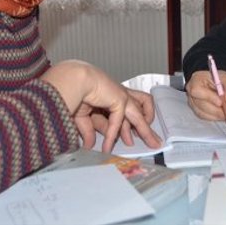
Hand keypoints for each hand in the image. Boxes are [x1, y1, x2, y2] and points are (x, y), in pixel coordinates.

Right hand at [40, 60, 161, 152]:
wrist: (73, 79)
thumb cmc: (74, 91)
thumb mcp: (82, 116)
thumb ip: (88, 130)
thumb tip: (89, 145)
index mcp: (111, 95)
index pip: (124, 113)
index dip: (126, 128)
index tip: (128, 140)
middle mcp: (120, 95)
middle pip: (139, 112)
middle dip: (145, 129)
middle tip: (152, 141)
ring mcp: (122, 97)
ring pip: (140, 116)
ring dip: (146, 131)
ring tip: (153, 143)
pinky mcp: (120, 100)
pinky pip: (118, 123)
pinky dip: (111, 136)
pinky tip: (106, 147)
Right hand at [185, 70, 225, 120]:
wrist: (215, 82)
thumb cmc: (219, 79)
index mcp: (195, 80)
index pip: (197, 90)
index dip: (209, 97)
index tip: (221, 102)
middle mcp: (190, 92)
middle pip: (200, 104)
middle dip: (216, 110)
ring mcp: (192, 102)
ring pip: (202, 112)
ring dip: (216, 115)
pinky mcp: (195, 109)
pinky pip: (204, 116)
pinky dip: (214, 117)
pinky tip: (222, 115)